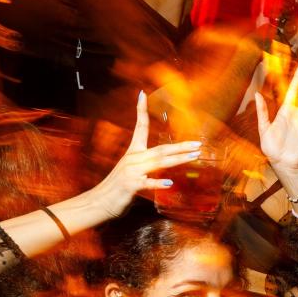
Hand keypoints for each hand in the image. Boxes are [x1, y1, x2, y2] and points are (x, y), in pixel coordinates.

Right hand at [86, 92, 202, 218]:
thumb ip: (146, 166)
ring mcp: (132, 171)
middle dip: (181, 146)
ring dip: (178, 159)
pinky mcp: (131, 185)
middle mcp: (133, 159)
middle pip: (161, 149)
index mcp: (133, 152)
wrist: (99, 202)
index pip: (139, 127)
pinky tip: (169, 183)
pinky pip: (147, 183)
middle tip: (198, 144)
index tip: (142, 94)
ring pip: (159, 162)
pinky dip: (158, 183)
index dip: (140, 110)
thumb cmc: (118, 188)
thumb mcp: (132, 172)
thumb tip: (163, 163)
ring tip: (194, 157)